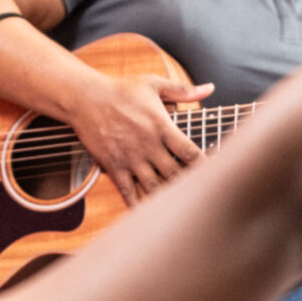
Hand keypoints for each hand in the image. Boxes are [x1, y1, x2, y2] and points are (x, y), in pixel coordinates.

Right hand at [65, 70, 214, 203]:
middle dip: (189, 186)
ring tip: (181, 210)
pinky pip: (128, 191)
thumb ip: (183, 90)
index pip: (190, 152)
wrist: (85, 98)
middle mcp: (148, 145)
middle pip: (175, 174)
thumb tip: (210, 88)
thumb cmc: (121, 90)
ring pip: (154, 186)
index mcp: (161, 126)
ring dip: (168, 198)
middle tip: (202, 197)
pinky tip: (147, 216)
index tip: (216, 174)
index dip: (205, 166)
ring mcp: (130, 158)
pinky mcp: (114, 166)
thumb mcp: (153, 84)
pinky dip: (138, 205)